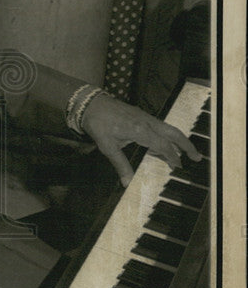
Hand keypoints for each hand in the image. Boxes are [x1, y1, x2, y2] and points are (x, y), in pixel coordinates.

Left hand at [82, 93, 201, 187]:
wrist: (90, 103)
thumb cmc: (98, 124)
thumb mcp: (108, 147)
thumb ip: (120, 164)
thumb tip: (127, 183)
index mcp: (141, 131)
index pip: (163, 146)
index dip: (172, 157)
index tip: (178, 167)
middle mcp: (147, 122)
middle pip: (174, 133)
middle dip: (187, 145)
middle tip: (197, 157)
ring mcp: (145, 117)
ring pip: (168, 128)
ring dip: (178, 140)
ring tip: (185, 152)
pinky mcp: (141, 115)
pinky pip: (160, 126)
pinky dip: (167, 135)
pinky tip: (163, 144)